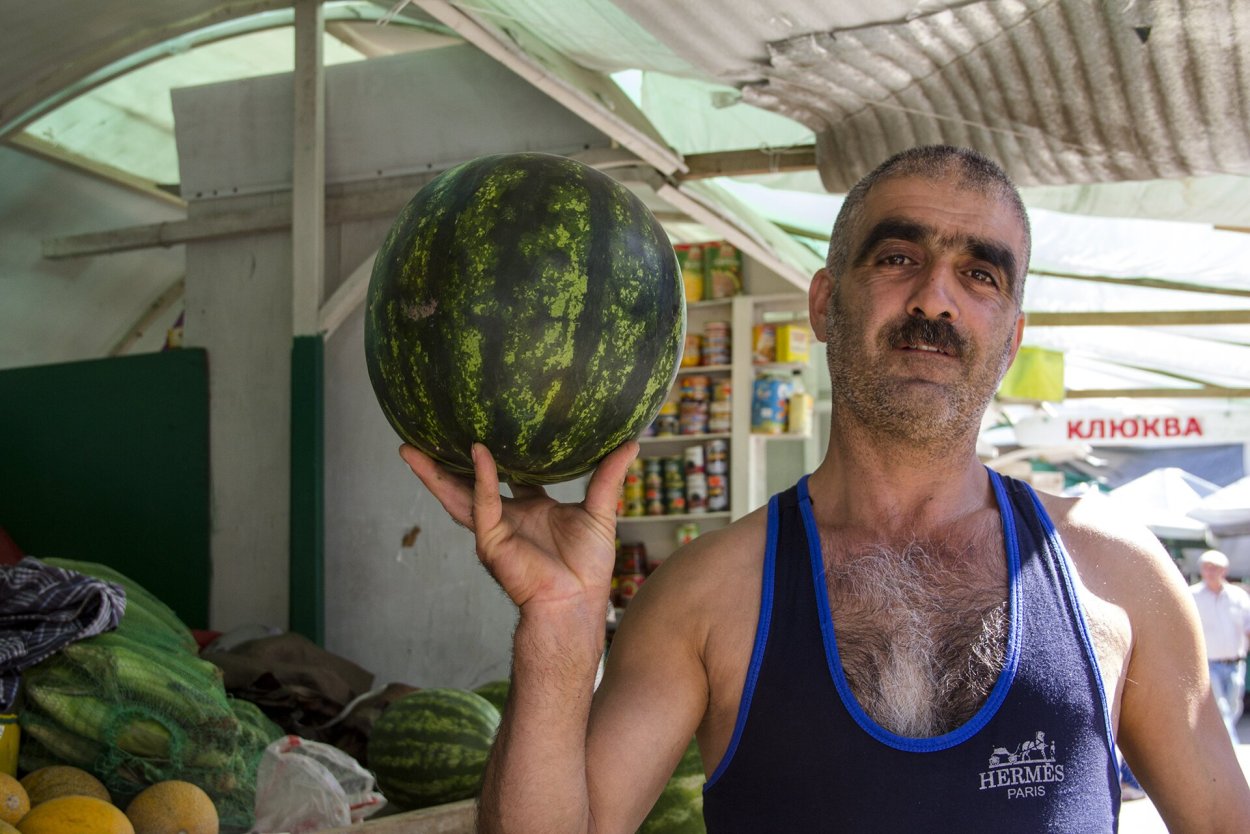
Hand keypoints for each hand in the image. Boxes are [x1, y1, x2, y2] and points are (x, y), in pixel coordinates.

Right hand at [400, 441, 638, 611]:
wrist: (577, 601)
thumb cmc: (589, 566)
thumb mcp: (600, 511)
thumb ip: (608, 476)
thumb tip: (631, 442)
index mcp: (530, 509)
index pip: (505, 477)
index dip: (494, 456)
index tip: (483, 428)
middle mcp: (507, 517)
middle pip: (469, 483)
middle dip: (445, 463)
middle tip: (425, 435)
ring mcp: (495, 529)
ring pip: (458, 494)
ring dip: (434, 473)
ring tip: (410, 450)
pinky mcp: (491, 541)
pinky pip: (483, 504)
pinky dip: (481, 479)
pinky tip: (477, 454)